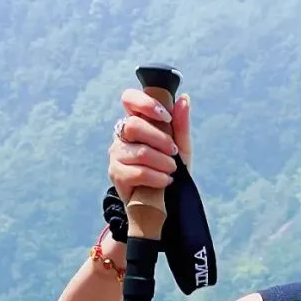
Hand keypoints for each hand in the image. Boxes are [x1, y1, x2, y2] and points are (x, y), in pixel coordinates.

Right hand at [108, 89, 191, 205]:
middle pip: (134, 125)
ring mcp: (116, 154)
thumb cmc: (169, 169)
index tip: (166, 117)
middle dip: (160, 139)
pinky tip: (165, 181)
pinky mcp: (116, 174)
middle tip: (174, 151)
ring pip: (140, 152)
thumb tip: (184, 98)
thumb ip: (181, 124)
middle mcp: (122, 135)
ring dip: (162, 162)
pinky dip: (157, 177)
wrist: (162, 201)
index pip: (129, 99)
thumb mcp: (180, 147)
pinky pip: (138, 172)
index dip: (145, 104)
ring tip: (172, 170)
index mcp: (136, 121)